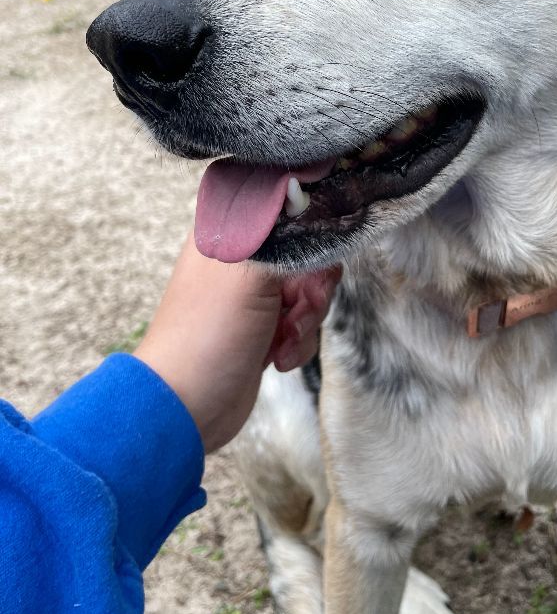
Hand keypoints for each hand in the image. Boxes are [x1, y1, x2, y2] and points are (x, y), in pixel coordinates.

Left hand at [136, 233, 339, 452]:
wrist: (187, 405)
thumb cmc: (207, 335)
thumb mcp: (249, 276)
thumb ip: (286, 240)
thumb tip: (309, 209)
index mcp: (228, 233)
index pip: (284, 211)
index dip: (306, 235)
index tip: (309, 261)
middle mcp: (241, 260)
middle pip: (307, 254)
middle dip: (311, 288)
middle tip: (296, 310)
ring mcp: (253, 296)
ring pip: (309, 291)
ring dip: (307, 320)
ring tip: (284, 342)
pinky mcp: (264, 328)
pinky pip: (303, 323)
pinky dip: (299, 342)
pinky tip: (279, 358)